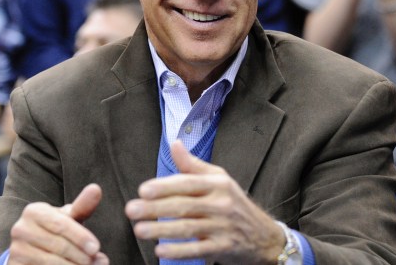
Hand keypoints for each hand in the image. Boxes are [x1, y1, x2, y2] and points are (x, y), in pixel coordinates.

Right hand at [9, 184, 107, 264]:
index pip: (61, 225)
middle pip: (58, 246)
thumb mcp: (69, 217)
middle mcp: (20, 229)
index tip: (96, 248)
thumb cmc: (57, 229)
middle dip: (81, 256)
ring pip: (50, 262)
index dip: (81, 237)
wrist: (34, 248)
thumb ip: (83, 206)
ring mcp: (16, 249)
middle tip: (97, 261)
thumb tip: (96, 188)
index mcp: (34, 211)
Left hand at [125, 140, 284, 263]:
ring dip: (162, 230)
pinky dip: (179, 251)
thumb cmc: (234, 205)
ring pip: (188, 228)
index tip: (143, 190)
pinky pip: (198, 250)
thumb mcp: (219, 180)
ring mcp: (224, 227)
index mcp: (219, 184)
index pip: (189, 183)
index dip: (165, 187)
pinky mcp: (224, 248)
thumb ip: (193, 165)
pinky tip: (161, 250)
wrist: (264, 237)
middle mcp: (222, 204)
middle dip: (155, 208)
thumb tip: (175, 144)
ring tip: (139, 230)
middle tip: (131, 210)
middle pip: (184, 206)